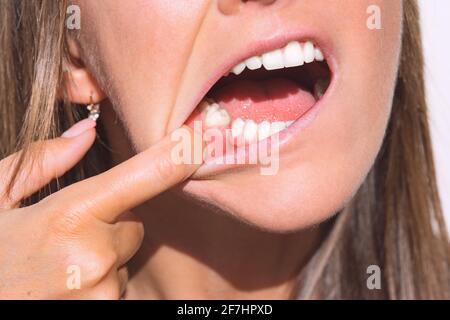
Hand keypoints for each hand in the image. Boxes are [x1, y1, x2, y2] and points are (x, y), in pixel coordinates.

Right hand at [0, 119, 200, 298]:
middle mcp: (95, 257)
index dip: (176, 157)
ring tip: (60, 264)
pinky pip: (119, 284)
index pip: (143, 178)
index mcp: (69, 217)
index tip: (201, 140)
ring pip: (126, 256)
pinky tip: (66, 283)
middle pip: (134, 224)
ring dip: (103, 254)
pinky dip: (100, 280)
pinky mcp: (106, 312)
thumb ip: (42, 163)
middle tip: (66, 234)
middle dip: (110, 223)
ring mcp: (104, 292)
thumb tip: (87, 132)